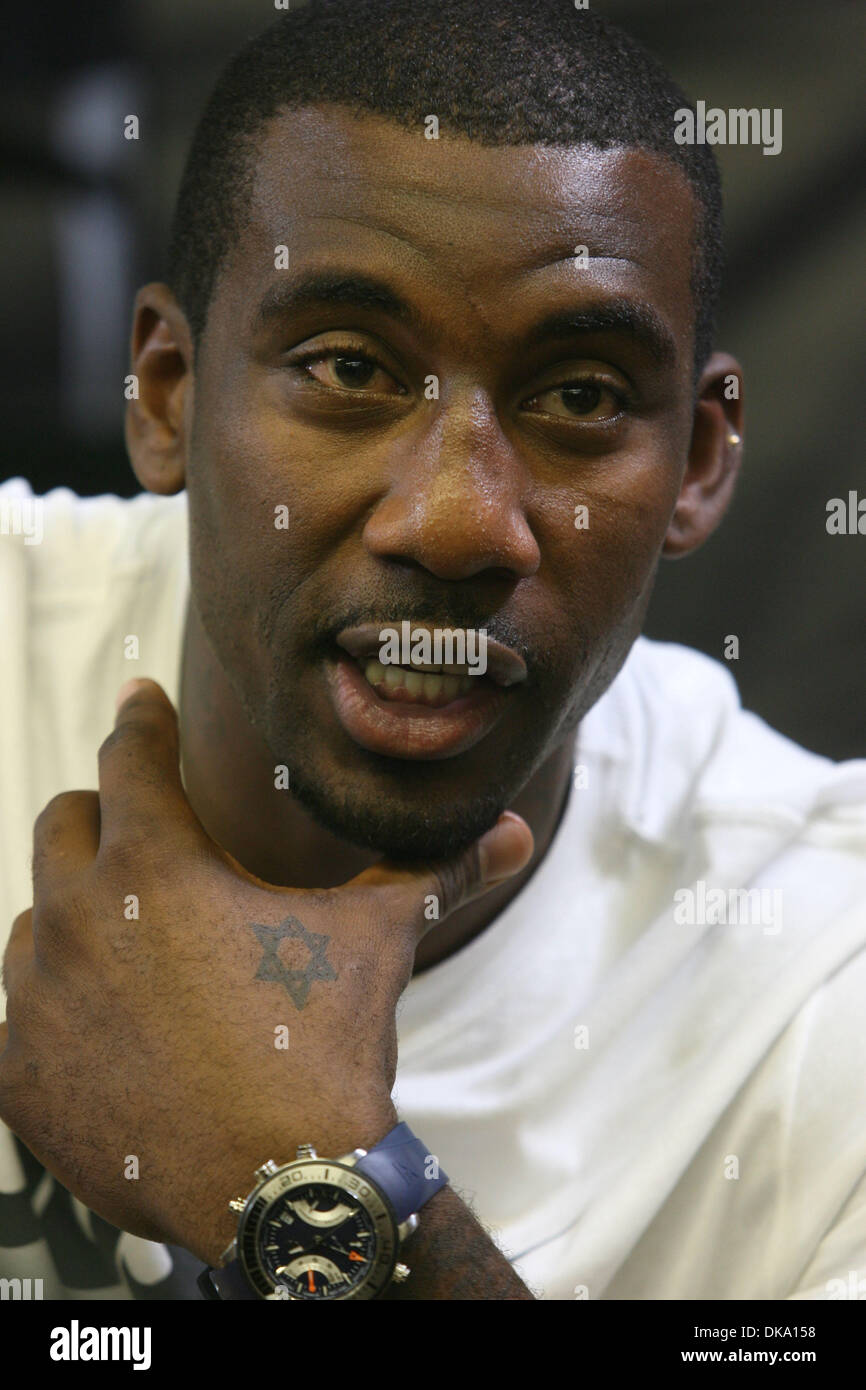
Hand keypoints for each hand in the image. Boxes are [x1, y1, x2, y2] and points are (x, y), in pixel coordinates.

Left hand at [0, 679, 532, 1262]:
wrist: (279, 1188)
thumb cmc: (322, 1049)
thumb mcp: (378, 943)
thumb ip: (435, 872)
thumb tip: (513, 831)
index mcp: (155, 868)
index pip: (129, 758)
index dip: (141, 720)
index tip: (141, 700)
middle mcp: (75, 920)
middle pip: (63, 826)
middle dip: (101, 814)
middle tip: (140, 828)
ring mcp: (36, 1000)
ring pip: (33, 922)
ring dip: (74, 918)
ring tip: (132, 947)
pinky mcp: (17, 1075)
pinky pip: (16, 1017)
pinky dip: (55, 1010)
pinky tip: (107, 1033)